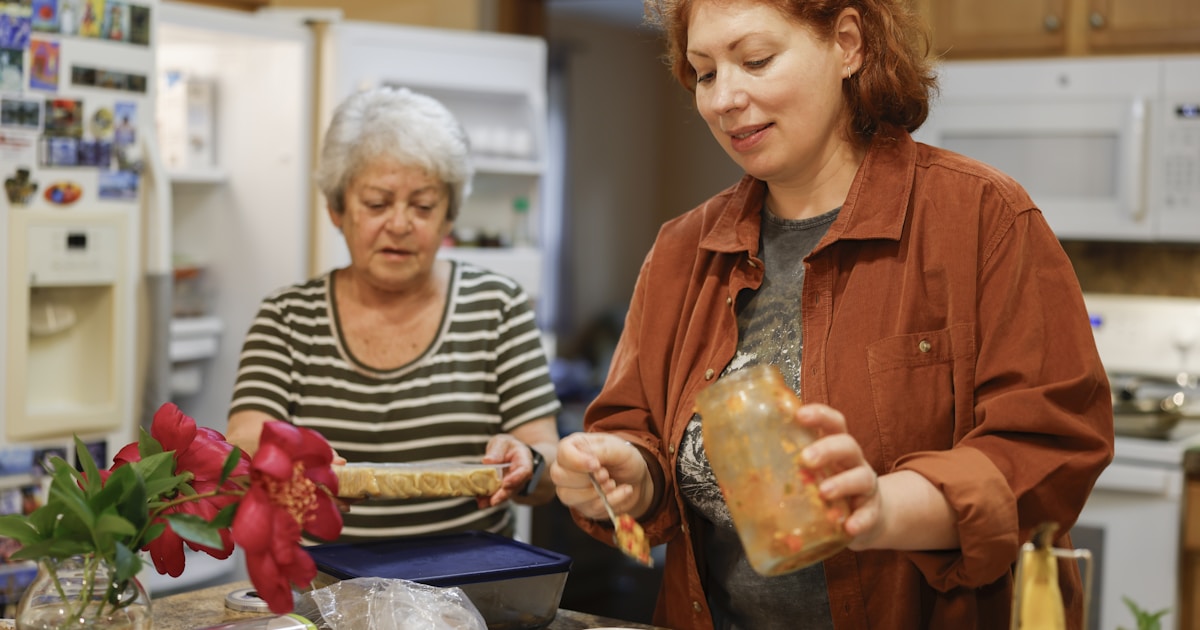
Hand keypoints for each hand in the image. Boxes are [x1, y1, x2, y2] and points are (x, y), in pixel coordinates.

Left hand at [478, 434, 537, 507]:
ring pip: (505, 494)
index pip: (524, 470)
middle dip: (503, 495)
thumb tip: (488, 461)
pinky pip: (497, 495)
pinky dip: (488, 499)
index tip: (506, 484)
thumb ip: (496, 450)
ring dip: (493, 499)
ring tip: (482, 502)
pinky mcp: (503, 490)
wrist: (506, 453)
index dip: (516, 478)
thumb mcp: (501, 442)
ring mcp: (512, 484)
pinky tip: (480, 501)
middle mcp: (520, 475)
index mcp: (523, 460)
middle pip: (515, 487)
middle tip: (493, 501)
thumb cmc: (506, 447)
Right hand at [551, 432, 649, 520]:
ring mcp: (571, 489)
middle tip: (606, 476)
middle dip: (585, 479)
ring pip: (568, 496)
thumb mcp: (619, 448)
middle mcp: (566, 467)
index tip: (597, 465)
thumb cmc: (624, 459)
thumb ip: (603, 451)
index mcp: (574, 446)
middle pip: (559, 476)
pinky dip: (609, 501)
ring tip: (613, 484)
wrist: (636, 479)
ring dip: (595, 493)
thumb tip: (591, 462)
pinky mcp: (581, 506)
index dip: (577, 461)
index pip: (563, 453)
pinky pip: (589, 508)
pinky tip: (622, 491)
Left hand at [793, 404, 883, 548]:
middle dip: (827, 448)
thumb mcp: (809, 474)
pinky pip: (869, 514)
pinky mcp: (872, 511)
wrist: (865, 517)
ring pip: (861, 477)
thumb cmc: (828, 489)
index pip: (833, 423)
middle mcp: (853, 462)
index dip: (819, 415)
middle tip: (805, 458)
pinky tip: (849, 526)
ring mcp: (865, 486)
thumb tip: (734, 468)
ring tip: (823, 492)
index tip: (800, 414)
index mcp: (835, 448)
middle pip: (847, 445)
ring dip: (842, 482)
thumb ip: (784, 468)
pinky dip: (860, 519)